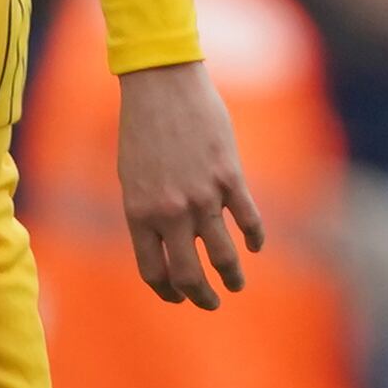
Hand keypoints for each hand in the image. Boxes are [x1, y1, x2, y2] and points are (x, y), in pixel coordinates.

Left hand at [117, 58, 265, 309]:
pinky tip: (255, 246)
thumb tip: (166, 244)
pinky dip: (254, 238)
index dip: (167, 292)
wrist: (162, 84)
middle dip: (201, 297)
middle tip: (211, 303)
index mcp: (138, 214)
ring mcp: (202, 196)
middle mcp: (169, 212)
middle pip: (189, 274)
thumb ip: (147, 212)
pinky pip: (248, 219)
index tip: (178, 297)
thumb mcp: (132, 177)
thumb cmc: (142, 128)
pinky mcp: (229, 177)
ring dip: (232, 276)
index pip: (153, 271)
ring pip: (223, 255)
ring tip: (236, 284)